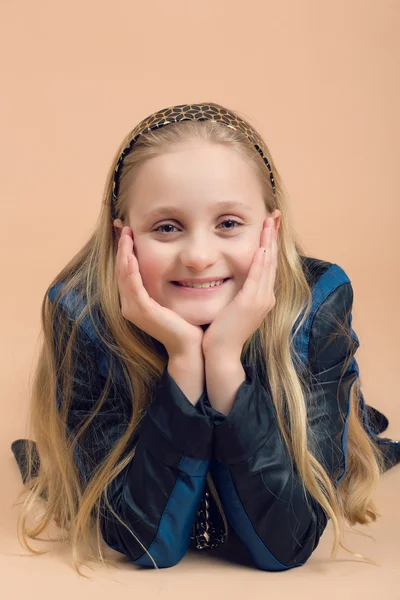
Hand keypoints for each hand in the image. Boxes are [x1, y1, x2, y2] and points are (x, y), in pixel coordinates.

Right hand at [115, 226, 204, 357]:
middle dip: (121, 246)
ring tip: (126, 234)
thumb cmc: (185, 322)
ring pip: (124, 275)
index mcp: (135, 301)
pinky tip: (131, 256)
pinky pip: (133, 287)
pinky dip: (131, 270)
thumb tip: (172, 263)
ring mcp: (134, 309)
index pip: (125, 270)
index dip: (124, 249)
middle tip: (122, 226)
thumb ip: (165, 282)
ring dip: (124, 253)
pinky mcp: (142, 311)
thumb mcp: (171, 297)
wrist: (190, 346)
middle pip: (121, 269)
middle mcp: (129, 305)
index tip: (126, 230)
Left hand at [202, 217, 277, 358]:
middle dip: (272, 236)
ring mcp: (261, 300)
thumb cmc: (221, 332)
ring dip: (268, 241)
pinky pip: (257, 277)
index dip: (269, 243)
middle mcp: (266, 296)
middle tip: (274, 215)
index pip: (267, 264)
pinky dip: (260, 261)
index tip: (269, 225)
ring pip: (267, 264)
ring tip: (269, 221)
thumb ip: (236, 293)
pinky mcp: (250, 303)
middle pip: (272, 259)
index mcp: (262, 297)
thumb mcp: (232, 308)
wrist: (221, 353)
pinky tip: (262, 246)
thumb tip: (231, 279)